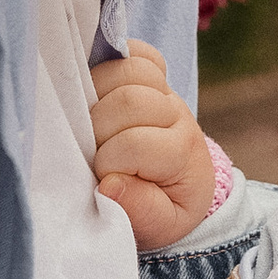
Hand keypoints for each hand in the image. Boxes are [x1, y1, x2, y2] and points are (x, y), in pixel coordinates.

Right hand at [89, 43, 220, 248]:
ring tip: (95, 123)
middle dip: (100, 128)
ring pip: (129, 70)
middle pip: (130, 101)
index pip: (134, 144)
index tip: (104, 180)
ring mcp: (165, 91)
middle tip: (95, 151)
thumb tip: (108, 184)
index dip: (108, 161)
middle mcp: (177, 115)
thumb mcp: (160, 226)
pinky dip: (114, 64)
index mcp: (182, 153)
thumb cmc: (163, 207)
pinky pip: (135, 51)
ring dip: (101, 95)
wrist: (180, 187)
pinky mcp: (153, 76)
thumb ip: (140, 211)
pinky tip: (102, 92)